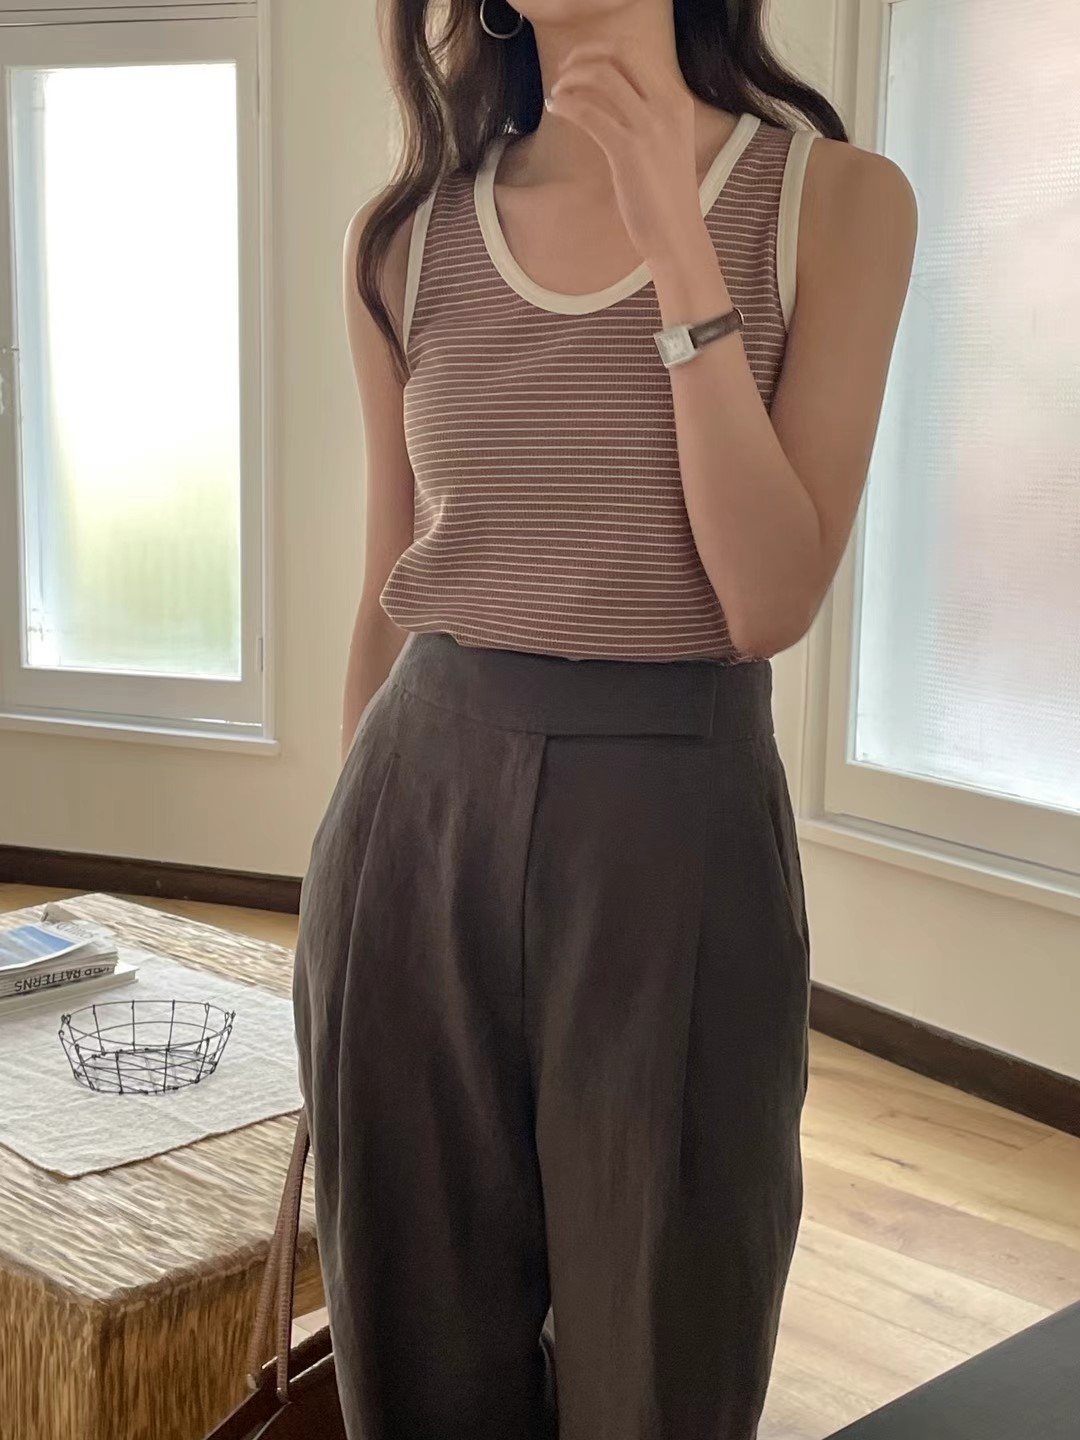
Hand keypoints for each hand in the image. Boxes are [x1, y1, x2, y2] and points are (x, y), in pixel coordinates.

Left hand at [544, 41, 702, 267]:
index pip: (636, 52)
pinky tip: (556, 109)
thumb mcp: (667, 143)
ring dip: (571, 79)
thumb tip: (613, 97)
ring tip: (557, 93)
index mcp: (677, 101)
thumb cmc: (666, 195)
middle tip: (564, 73)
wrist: (676, 233)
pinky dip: (566, 105)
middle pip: (619, 54)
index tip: (581, 62)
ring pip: (601, 78)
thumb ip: (648, 115)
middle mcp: (666, 106)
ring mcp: (649, 127)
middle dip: (584, 56)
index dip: (602, 49)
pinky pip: (588, 112)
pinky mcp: (627, 150)